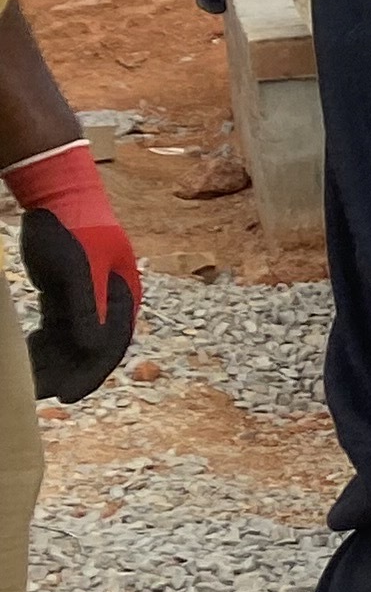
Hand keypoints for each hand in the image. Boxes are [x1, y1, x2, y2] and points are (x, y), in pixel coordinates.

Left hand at [9, 144, 138, 403]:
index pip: (110, 345)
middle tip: (39, 394)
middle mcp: (109, 301)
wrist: (58, 194)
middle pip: (91, 349)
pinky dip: (43, 344)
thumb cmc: (72, 227)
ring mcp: (88, 298)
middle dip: (67, 372)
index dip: (90, 375)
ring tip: (28, 380)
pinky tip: (26, 355)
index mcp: (122, 296)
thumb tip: (95, 350)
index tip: (67, 397)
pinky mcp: (65, 294)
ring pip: (72, 342)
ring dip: (53, 362)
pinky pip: (57, 329)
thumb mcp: (77, 269)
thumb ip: (88, 308)